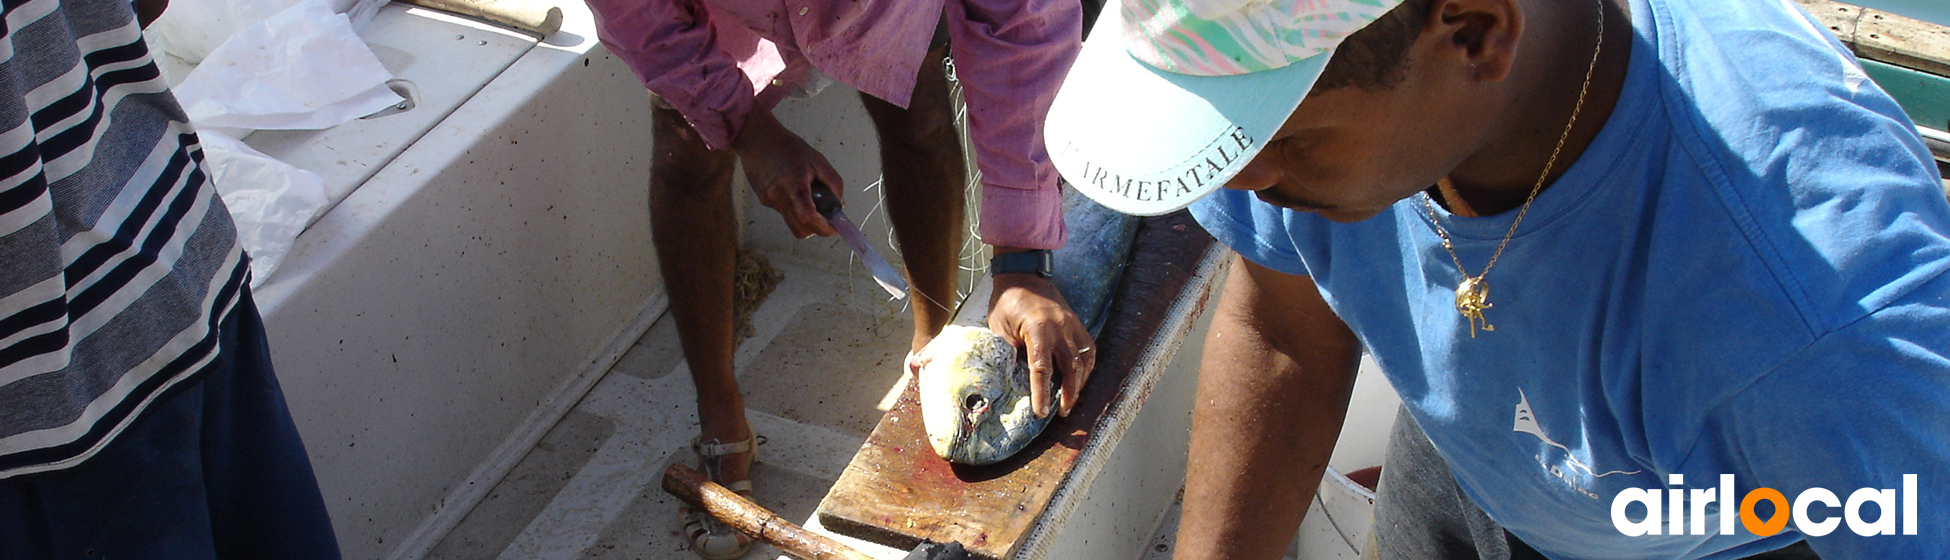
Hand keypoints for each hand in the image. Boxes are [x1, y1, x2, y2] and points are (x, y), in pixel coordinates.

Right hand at [731, 107, 841, 237]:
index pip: (807, 217)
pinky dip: (793, 206)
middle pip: (800, 229)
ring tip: (809, 197)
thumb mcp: (818, 160)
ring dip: (805, 218)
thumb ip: (833, 183)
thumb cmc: (788, 146)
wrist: (757, 137)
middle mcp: (779, 196)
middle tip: (826, 219)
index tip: (833, 229)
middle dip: (816, 229)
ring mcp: (769, 200)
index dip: (822, 228)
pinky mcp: (764, 199)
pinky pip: (783, 211)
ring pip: (791, 222)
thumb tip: (839, 205)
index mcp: (794, 185)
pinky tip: (791, 187)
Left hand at [988, 267, 1094, 417]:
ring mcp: (1072, 325)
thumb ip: (1008, 353)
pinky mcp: (1078, 324)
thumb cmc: (1007, 302)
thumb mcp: (999, 328)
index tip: (1041, 412)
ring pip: (1084, 361)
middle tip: (1061, 412)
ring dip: (1079, 384)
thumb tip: (1011, 382)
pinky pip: (1088, 351)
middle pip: (1071, 368)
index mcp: (1038, 329)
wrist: (1023, 275)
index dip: (1042, 393)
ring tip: (1070, 401)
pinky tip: (1079, 380)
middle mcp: (1060, 328)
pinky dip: (1086, 369)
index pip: (1042, 368)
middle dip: (1068, 394)